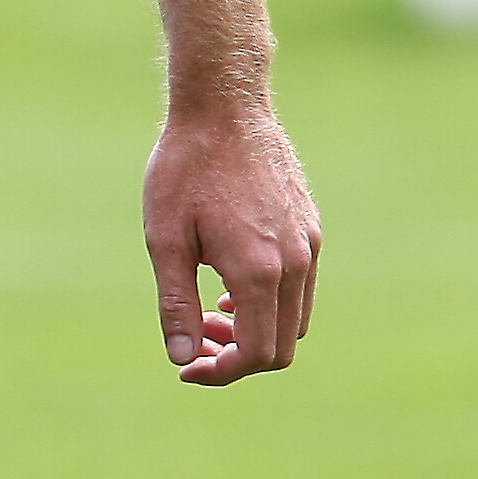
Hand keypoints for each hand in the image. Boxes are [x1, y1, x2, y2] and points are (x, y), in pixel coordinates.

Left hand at [146, 100, 320, 387]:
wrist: (223, 107)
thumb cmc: (185, 170)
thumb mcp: (166, 240)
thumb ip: (177, 305)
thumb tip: (182, 358)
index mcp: (260, 272)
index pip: (256, 355)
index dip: (221, 372)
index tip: (187, 365)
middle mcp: (296, 263)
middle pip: (281, 347)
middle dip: (238, 357)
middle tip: (197, 338)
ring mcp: (308, 244)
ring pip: (295, 320)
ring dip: (257, 331)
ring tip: (212, 310)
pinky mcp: (311, 226)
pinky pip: (302, 287)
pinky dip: (272, 303)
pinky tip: (233, 283)